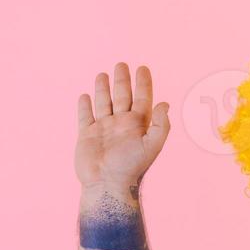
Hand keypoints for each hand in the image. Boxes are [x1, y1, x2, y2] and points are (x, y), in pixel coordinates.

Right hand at [75, 63, 170, 190]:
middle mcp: (121, 124)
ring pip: (103, 103)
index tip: (142, 68)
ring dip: (103, 89)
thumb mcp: (152, 145)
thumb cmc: (131, 167)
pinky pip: (85, 117)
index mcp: (138, 125)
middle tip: (122, 64)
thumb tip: (165, 104)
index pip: (142, 98)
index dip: (143, 83)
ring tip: (103, 74)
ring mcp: (103, 129)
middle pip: (122, 97)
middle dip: (122, 81)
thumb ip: (160, 125)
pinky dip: (84, 106)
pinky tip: (85, 96)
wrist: (107, 184)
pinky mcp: (87, 136)